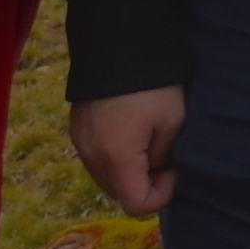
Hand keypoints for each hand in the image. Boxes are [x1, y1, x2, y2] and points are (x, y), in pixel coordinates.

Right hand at [70, 88, 186, 215]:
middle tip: (164, 156)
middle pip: (119, 194)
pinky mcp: (76, 128)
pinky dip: (114, 156)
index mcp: (116, 158)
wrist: (116, 43)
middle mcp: (91, 156)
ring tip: (148, 140)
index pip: (136, 205)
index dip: (161, 195)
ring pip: (106, 177)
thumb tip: (157, 168)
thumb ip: (163, 156)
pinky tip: (130, 130)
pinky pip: (96, 158)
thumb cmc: (152, 83)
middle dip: (144, 184)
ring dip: (128, 171)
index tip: (173, 169)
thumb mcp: (172, 120)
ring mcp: (80, 142)